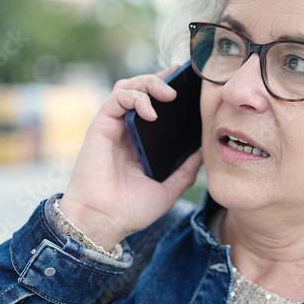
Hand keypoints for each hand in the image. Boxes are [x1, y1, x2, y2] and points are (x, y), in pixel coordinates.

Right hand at [60, 68, 202, 249]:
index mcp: (140, 143)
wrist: (104, 222)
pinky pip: (117, 98)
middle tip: (180, 89)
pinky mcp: (100, 126)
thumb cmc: (130, 211)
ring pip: (128, 87)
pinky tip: (151, 112)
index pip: (154, 106)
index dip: (168, 91)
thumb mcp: (167, 190)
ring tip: (169, 94)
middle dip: (161, 82)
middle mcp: (125, 131)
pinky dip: (136, 98)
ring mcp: (112, 127)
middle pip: (140, 90)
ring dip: (149, 83)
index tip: (188, 85)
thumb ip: (185, 172)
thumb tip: (202, 156)